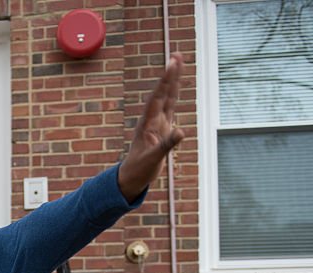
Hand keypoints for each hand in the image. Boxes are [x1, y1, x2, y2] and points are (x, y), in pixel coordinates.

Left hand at [118, 53, 184, 199]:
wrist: (131, 177)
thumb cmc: (139, 169)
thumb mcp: (153, 159)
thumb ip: (166, 145)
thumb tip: (181, 132)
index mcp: (148, 123)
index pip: (159, 97)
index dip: (166, 81)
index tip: (172, 64)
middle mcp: (152, 120)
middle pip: (163, 92)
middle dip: (170, 75)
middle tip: (177, 55)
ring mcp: (157, 123)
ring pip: (167, 98)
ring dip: (172, 82)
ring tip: (177, 64)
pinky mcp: (162, 129)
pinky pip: (170, 109)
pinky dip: (174, 97)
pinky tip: (176, 88)